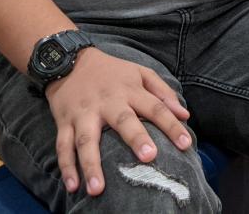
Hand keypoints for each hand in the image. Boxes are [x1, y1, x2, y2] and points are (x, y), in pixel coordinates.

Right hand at [44, 48, 192, 196]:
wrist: (69, 61)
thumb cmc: (112, 72)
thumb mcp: (141, 73)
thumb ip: (164, 93)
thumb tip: (185, 115)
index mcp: (130, 90)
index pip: (155, 107)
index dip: (171, 125)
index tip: (185, 143)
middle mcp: (108, 102)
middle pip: (123, 120)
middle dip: (136, 138)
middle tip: (149, 157)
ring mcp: (84, 114)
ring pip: (87, 140)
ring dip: (91, 164)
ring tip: (98, 189)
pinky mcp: (64, 123)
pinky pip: (63, 147)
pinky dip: (66, 167)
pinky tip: (73, 186)